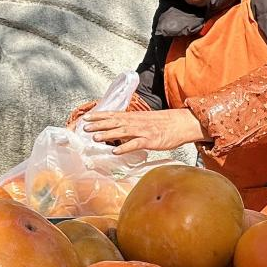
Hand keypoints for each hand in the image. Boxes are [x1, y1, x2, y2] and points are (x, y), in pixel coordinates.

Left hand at [82, 108, 206, 154]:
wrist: (181, 123)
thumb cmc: (164, 124)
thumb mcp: (146, 121)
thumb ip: (132, 124)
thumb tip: (119, 129)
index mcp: (134, 117)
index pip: (113, 114)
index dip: (100, 116)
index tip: (87, 117)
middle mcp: (136, 122)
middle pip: (114, 122)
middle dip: (99, 124)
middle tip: (84, 126)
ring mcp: (143, 131)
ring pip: (122, 131)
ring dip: (108, 134)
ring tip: (95, 137)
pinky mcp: (150, 140)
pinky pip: (135, 144)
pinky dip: (125, 147)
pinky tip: (115, 151)